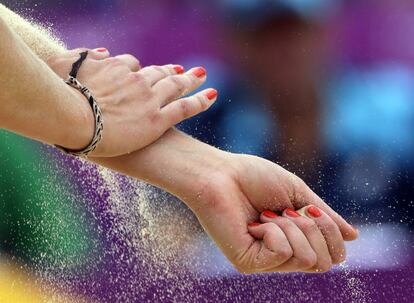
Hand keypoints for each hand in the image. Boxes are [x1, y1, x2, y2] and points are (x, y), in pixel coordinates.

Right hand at [47, 48, 216, 156]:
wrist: (71, 117)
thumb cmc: (59, 92)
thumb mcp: (62, 65)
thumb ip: (82, 56)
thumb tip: (103, 52)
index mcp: (114, 68)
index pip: (130, 65)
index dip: (137, 70)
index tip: (140, 74)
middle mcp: (135, 80)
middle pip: (158, 73)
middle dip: (170, 71)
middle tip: (182, 70)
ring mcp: (148, 100)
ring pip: (175, 86)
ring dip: (189, 79)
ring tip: (201, 74)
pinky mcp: (157, 120)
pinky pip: (184, 107)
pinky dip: (200, 100)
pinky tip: (212, 94)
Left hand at [179, 153, 357, 273]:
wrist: (219, 172)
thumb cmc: (254, 178)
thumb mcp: (298, 194)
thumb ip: (325, 217)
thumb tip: (354, 237)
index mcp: (295, 240)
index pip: (333, 255)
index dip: (331, 231)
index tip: (308, 208)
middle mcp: (282, 255)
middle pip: (325, 262)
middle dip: (313, 228)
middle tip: (285, 210)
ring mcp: (265, 261)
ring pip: (307, 257)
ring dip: (291, 226)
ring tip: (265, 214)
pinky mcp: (248, 263)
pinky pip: (282, 252)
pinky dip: (273, 230)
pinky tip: (254, 222)